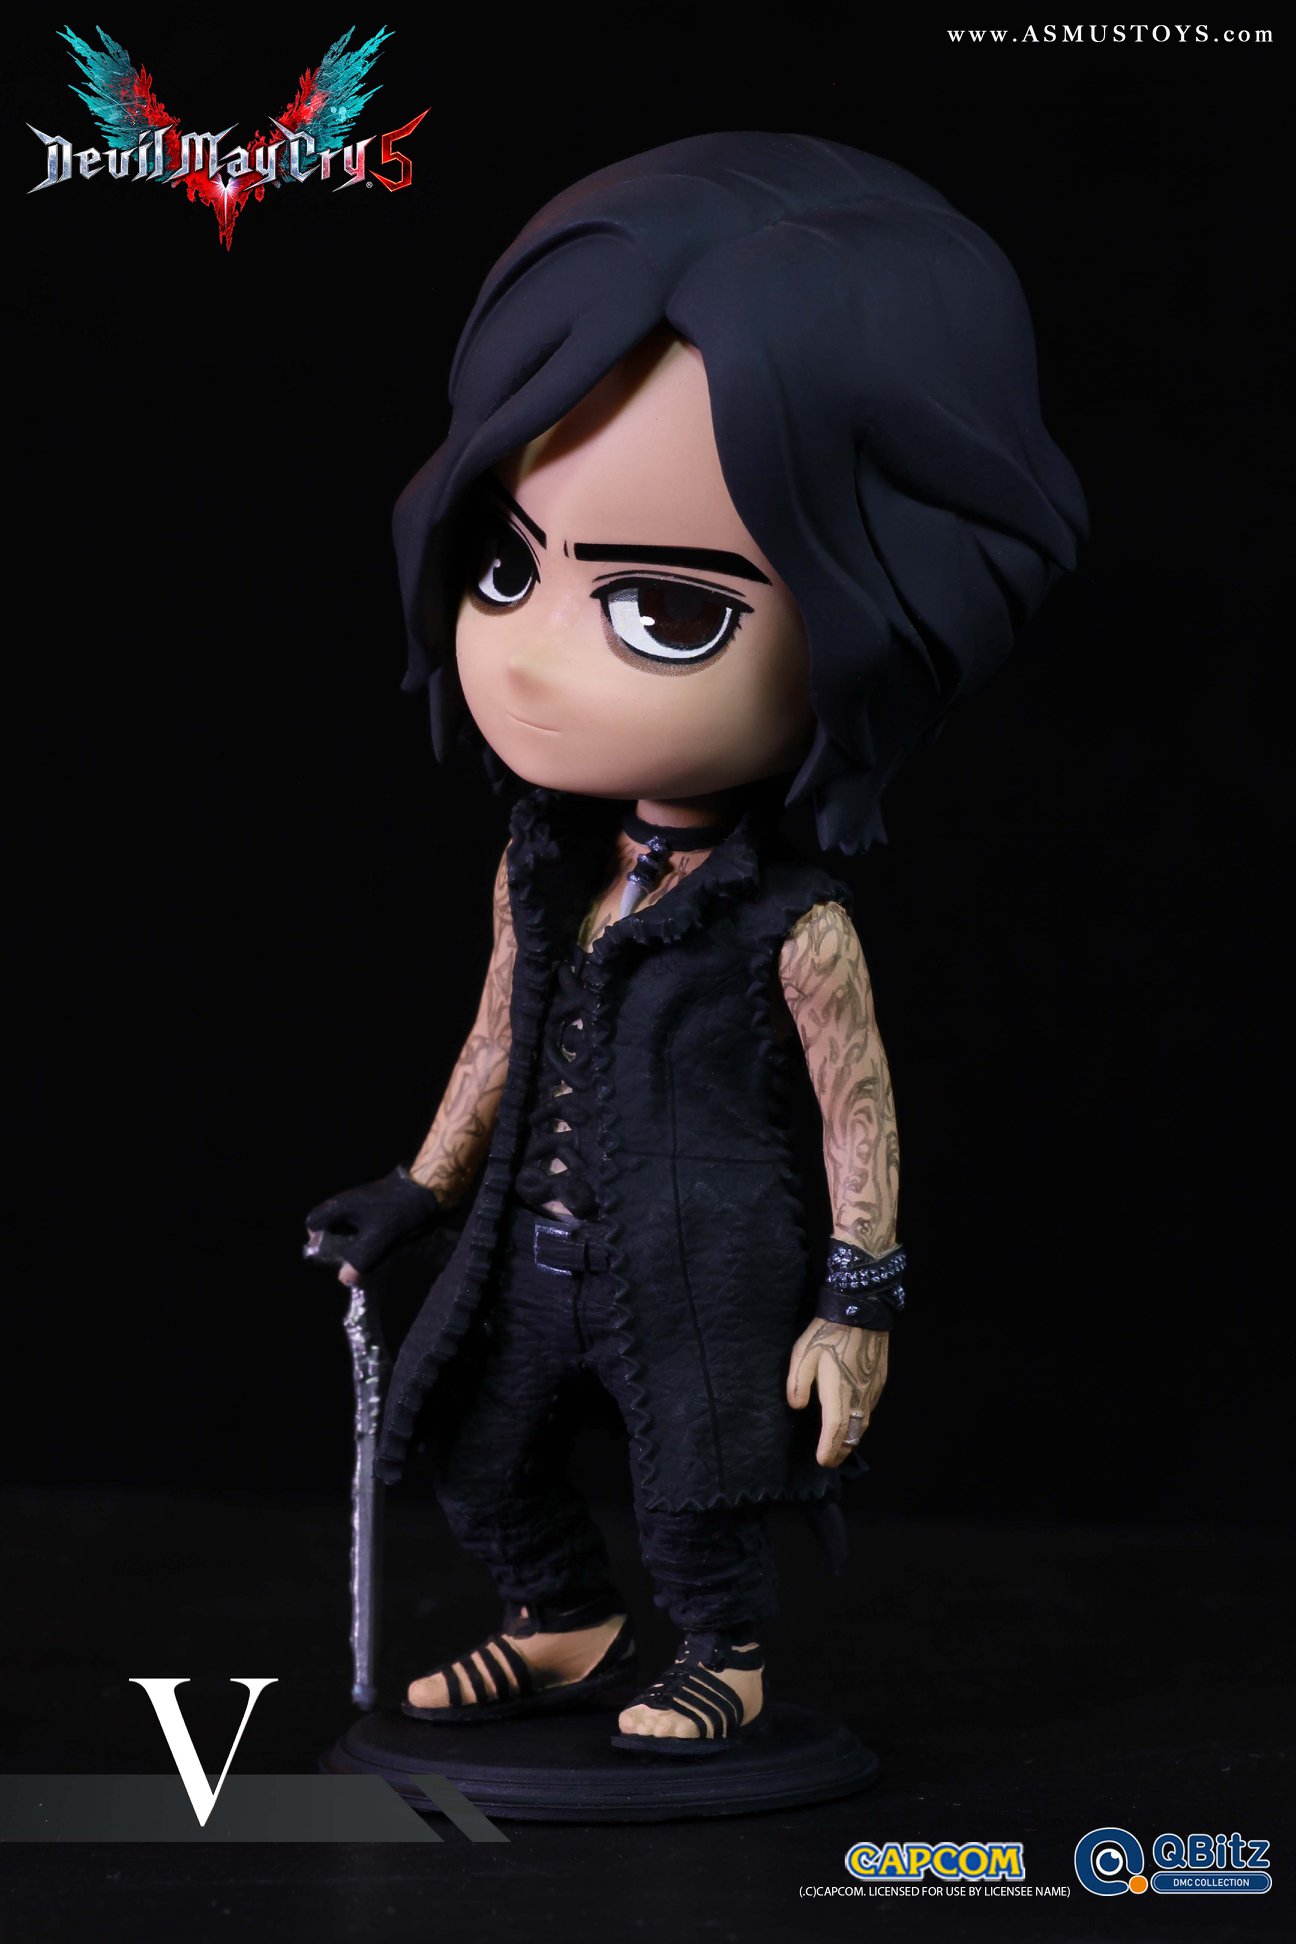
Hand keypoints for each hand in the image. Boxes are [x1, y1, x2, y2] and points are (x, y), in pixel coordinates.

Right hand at [303, 1167, 440, 1281]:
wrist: (429, 1191)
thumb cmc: (399, 1212)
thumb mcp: (377, 1240)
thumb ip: (358, 1261)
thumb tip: (344, 1279)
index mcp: (340, 1207)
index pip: (313, 1222)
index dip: (317, 1241)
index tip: (332, 1256)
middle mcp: (348, 1204)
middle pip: (332, 1229)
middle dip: (339, 1249)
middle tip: (353, 1264)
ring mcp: (364, 1206)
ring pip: (351, 1230)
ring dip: (357, 1247)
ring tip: (370, 1262)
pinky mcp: (380, 1209)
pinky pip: (366, 1228)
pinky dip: (370, 1241)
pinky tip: (383, 1252)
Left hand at [786, 1318, 888, 1467]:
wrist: (862, 1310)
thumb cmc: (829, 1331)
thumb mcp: (803, 1353)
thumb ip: (797, 1383)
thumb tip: (797, 1407)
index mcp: (838, 1391)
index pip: (835, 1430)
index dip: (829, 1450)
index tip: (822, 1462)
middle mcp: (859, 1396)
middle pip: (854, 1433)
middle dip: (842, 1450)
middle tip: (830, 1460)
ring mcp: (873, 1389)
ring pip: (864, 1422)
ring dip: (853, 1437)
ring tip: (841, 1445)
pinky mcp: (880, 1380)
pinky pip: (870, 1408)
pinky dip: (861, 1421)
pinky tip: (854, 1418)